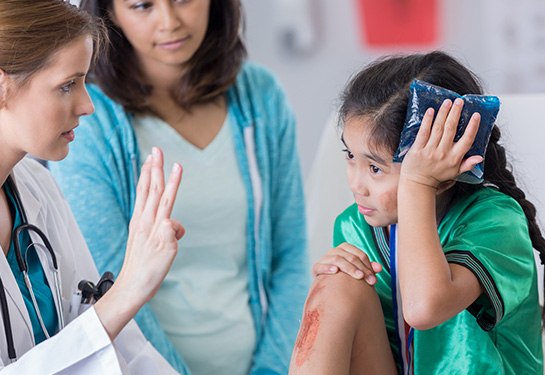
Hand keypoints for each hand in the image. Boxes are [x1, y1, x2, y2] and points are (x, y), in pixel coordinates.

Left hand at [95, 147, 183, 339]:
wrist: (131, 287)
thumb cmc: (150, 273)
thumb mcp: (165, 255)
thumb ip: (169, 234)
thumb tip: (171, 222)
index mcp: (153, 226)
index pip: (165, 198)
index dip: (173, 181)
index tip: (177, 164)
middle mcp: (144, 221)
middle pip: (152, 189)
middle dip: (155, 168)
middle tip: (156, 150)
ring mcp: (139, 224)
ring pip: (144, 194)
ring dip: (147, 175)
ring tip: (149, 161)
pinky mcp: (137, 230)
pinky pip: (141, 204)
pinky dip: (143, 191)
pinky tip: (144, 189)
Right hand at [312, 243, 381, 284]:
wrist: (327, 283)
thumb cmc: (345, 275)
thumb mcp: (357, 271)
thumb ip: (368, 268)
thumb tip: (379, 268)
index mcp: (345, 249)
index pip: (359, 254)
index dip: (368, 266)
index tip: (374, 279)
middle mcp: (334, 251)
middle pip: (350, 257)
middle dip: (362, 269)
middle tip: (370, 281)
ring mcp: (325, 258)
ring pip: (337, 259)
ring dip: (349, 268)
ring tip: (358, 277)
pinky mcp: (316, 268)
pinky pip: (320, 266)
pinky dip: (327, 267)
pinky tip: (335, 271)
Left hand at [400, 98, 482, 188]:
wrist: (417, 182)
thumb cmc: (437, 175)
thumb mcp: (455, 172)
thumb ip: (468, 164)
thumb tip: (480, 158)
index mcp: (455, 158)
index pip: (467, 140)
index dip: (472, 127)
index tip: (476, 115)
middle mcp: (443, 153)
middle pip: (451, 129)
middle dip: (456, 113)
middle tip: (459, 101)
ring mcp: (429, 151)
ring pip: (438, 128)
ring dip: (443, 113)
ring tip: (448, 101)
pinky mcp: (417, 149)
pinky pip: (423, 133)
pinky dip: (427, 121)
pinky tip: (431, 111)